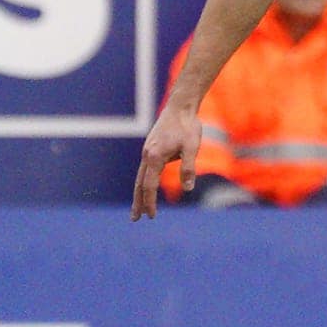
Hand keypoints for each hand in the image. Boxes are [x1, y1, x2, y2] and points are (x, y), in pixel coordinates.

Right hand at [131, 104, 199, 218]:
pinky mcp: (151, 148)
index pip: (149, 186)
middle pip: (139, 184)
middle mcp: (147, 155)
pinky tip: (148, 187)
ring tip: (138, 208)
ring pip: (140, 177)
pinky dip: (143, 182)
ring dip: (139, 194)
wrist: (180, 107)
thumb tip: (188, 188)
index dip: (150, 202)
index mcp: (155, 157)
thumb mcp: (192, 147)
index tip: (152, 216)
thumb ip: (188, 167)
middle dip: (138, 203)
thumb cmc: (187, 126)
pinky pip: (145, 169)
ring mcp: (147, 151)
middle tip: (135, 219)